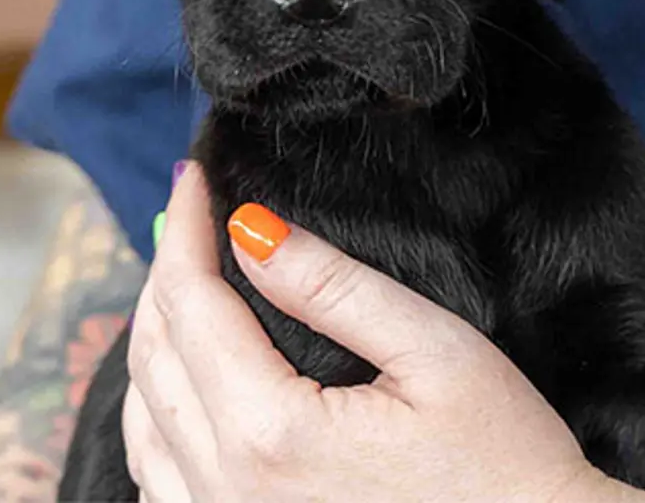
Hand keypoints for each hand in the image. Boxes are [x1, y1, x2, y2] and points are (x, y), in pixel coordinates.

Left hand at [122, 161, 644, 502]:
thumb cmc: (502, 464)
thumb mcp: (435, 353)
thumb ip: (334, 288)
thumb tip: (251, 230)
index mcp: (271, 433)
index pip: (192, 303)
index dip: (187, 228)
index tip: (196, 173)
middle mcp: (226, 489)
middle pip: (154, 355)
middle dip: (166, 271)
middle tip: (189, 214)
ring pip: (143, 418)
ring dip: (154, 339)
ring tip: (183, 280)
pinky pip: (159, 479)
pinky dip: (156, 416)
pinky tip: (182, 385)